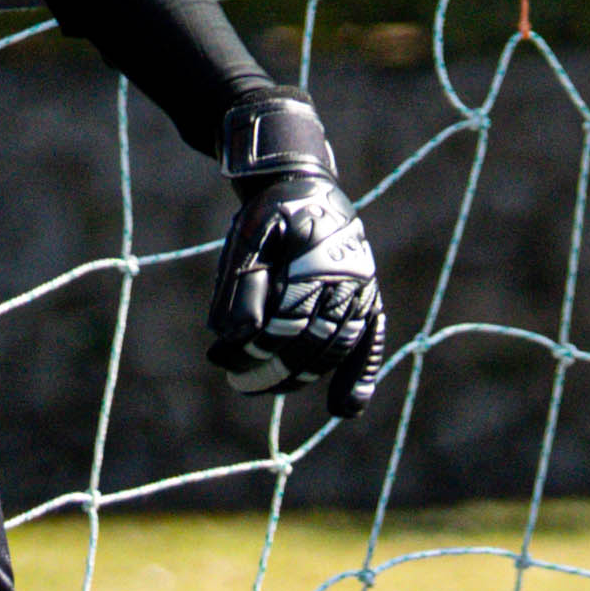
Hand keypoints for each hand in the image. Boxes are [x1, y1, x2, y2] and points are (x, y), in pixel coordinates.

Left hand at [208, 98, 388, 426]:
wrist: (305, 182)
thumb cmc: (271, 212)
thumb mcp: (249, 238)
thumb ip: (243, 285)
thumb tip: (235, 337)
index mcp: (316, 262)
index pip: (283, 323)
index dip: (250, 348)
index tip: (220, 359)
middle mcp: (347, 279)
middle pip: (310, 343)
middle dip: (270, 369)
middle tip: (237, 382)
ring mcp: (362, 291)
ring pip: (334, 348)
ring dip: (300, 376)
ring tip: (265, 387)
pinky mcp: (369, 300)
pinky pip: (370, 343)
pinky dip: (360, 377)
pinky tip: (343, 408)